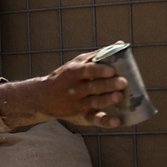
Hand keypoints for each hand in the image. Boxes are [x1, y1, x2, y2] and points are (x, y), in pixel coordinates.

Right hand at [0, 50, 128, 128]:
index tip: (112, 70)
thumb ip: (98, 55)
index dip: (100, 70)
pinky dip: (105, 121)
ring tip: (119, 97)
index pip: (87, 70)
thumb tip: (120, 44)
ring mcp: (79, 103)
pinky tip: (116, 121)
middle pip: (93, 86)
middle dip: (108, 85)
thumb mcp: (77, 63)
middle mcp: (75, 89)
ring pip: (95, 102)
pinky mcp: (83, 115)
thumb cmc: (66, 76)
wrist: (43, 98)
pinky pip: (94, 119)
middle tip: (123, 82)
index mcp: (74, 72)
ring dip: (107, 100)